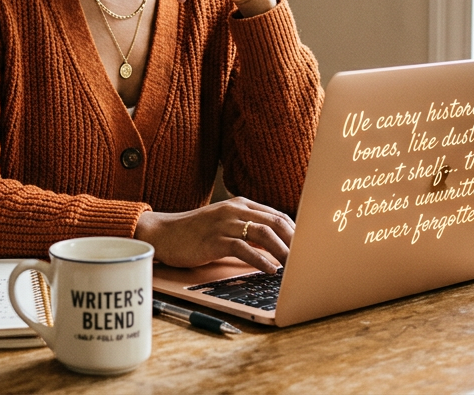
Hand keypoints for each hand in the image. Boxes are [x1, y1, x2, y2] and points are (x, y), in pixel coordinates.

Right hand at [133, 197, 294, 272]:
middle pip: (275, 222)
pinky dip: (261, 260)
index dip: (296, 231)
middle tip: (309, 257)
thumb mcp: (225, 225)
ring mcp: (224, 223)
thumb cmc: (195, 232)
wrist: (164, 234)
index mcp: (240, 204)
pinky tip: (271, 270)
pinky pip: (243, 248)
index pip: (277, 215)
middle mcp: (234, 210)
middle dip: (295, 240)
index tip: (309, 246)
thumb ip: (249, 230)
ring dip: (282, 250)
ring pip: (263, 233)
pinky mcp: (214, 239)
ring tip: (295, 266)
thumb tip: (277, 246)